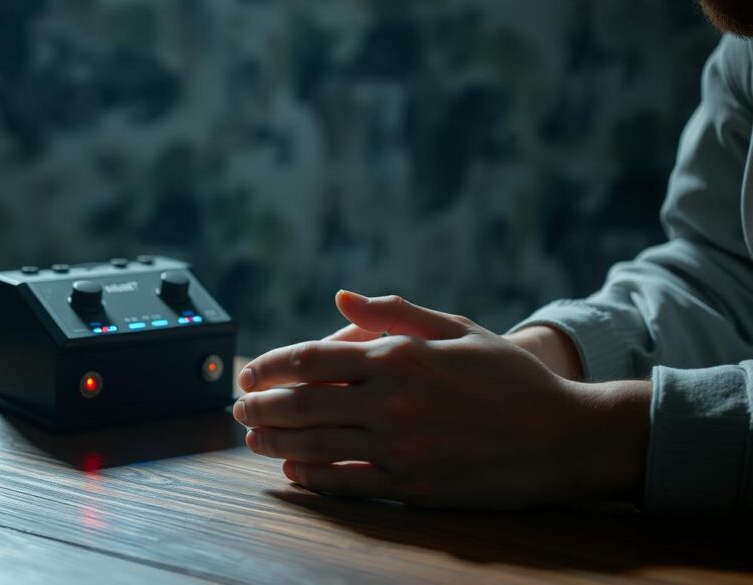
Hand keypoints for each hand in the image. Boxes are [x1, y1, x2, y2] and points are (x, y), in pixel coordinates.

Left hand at [234, 291, 649, 508]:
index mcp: (400, 356)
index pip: (312, 357)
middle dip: (260, 405)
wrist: (563, 436)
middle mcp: (392, 400)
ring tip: (252, 438)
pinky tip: (293, 471)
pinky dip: (312, 477)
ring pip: (315, 445)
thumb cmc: (510, 377)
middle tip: (237, 407)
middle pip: (302, 403)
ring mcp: (400, 446)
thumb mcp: (458, 329)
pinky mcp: (412, 486)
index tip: (248, 371)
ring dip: (274, 442)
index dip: (270, 365)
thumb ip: (395, 313)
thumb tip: (341, 297)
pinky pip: (346, 482)